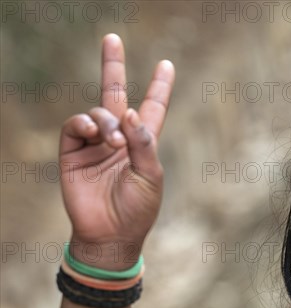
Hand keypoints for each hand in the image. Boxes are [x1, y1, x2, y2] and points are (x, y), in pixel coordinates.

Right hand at [59, 34, 174, 268]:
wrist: (110, 235)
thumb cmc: (137, 209)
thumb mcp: (151, 176)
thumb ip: (144, 143)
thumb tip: (130, 111)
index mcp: (143, 144)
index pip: (152, 108)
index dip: (159, 87)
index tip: (166, 65)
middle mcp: (119, 139)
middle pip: (115, 95)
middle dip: (113, 67)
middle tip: (112, 38)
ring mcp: (95, 144)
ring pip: (98, 112)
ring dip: (107, 121)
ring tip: (114, 142)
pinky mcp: (73, 153)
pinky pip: (75, 126)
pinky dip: (84, 124)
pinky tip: (94, 133)